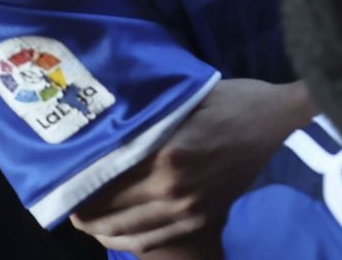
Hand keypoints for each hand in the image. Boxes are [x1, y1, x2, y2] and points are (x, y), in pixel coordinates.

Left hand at [70, 79, 312, 253]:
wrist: (279, 122)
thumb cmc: (235, 101)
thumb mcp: (189, 99)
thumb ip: (151, 119)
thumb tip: (107, 128)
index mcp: (167, 155)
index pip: (103, 178)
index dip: (76, 180)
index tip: (62, 175)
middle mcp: (172, 189)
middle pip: (106, 210)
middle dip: (80, 207)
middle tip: (67, 196)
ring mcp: (188, 210)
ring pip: (123, 232)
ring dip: (97, 228)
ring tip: (84, 217)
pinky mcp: (202, 220)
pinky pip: (150, 242)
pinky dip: (124, 242)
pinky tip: (113, 234)